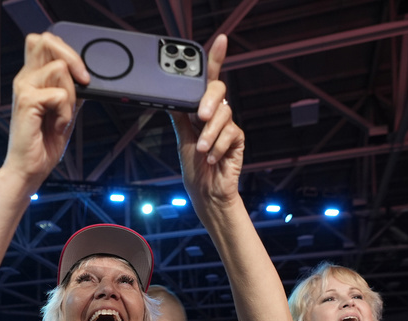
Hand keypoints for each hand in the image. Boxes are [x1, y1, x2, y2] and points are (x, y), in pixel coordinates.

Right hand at [1, 33, 89, 193]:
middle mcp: (26, 79)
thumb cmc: (44, 143)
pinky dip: (66, 112)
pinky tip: (58, 125)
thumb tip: (85, 76)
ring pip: (59, 68)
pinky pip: (59, 94)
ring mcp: (24, 88)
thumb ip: (72, 91)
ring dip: (71, 94)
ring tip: (63, 115)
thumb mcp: (65, 111)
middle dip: (72, 58)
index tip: (82, 75)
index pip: (46, 43)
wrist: (30, 168)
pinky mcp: (27, 102)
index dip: (67, 50)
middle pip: (46, 41)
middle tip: (83, 82)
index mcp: (33, 78)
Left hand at [170, 35, 243, 212]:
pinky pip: (231, 132)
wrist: (206, 193)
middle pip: (218, 91)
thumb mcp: (181, 139)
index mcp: (200, 110)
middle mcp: (216, 114)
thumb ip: (179, 116)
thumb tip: (170, 96)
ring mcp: (228, 126)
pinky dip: (218, 145)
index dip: (215, 59)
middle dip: (208, 101)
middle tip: (200, 116)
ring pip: (223, 114)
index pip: (207, 80)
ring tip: (201, 150)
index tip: (220, 41)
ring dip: (209, 134)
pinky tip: (211, 157)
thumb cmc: (194, 169)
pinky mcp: (237, 139)